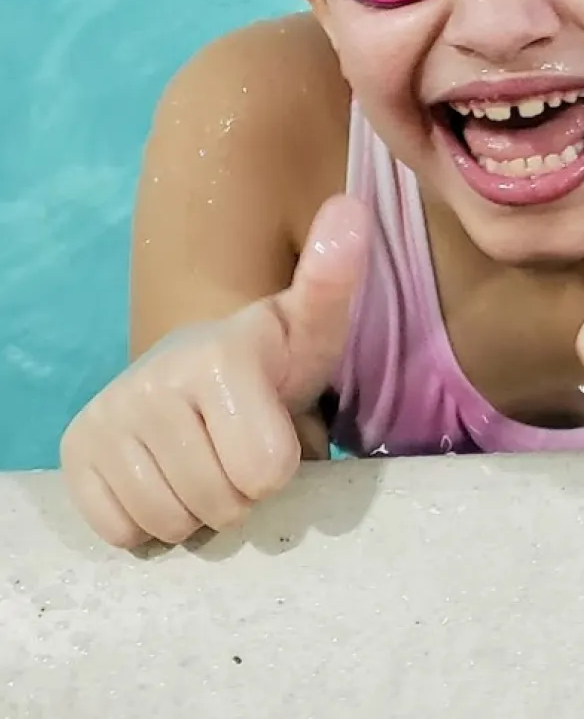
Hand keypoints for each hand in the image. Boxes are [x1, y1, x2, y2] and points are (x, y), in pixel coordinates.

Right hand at [61, 195, 368, 547]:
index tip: (272, 428)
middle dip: (240, 493)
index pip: (267, 473)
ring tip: (205, 461)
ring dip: (197, 512)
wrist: (198, 367)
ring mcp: (107, 419)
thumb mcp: (313, 327)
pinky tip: (164, 474)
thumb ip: (335, 278)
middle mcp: (152, 382)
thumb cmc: (272, 358)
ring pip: (172, 525)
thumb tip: (351, 208)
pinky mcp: (75, 454)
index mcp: (218, 357)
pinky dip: (148, 522)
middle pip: (222, 505)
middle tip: (237, 448)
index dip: (280, 465)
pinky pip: (122, 532)